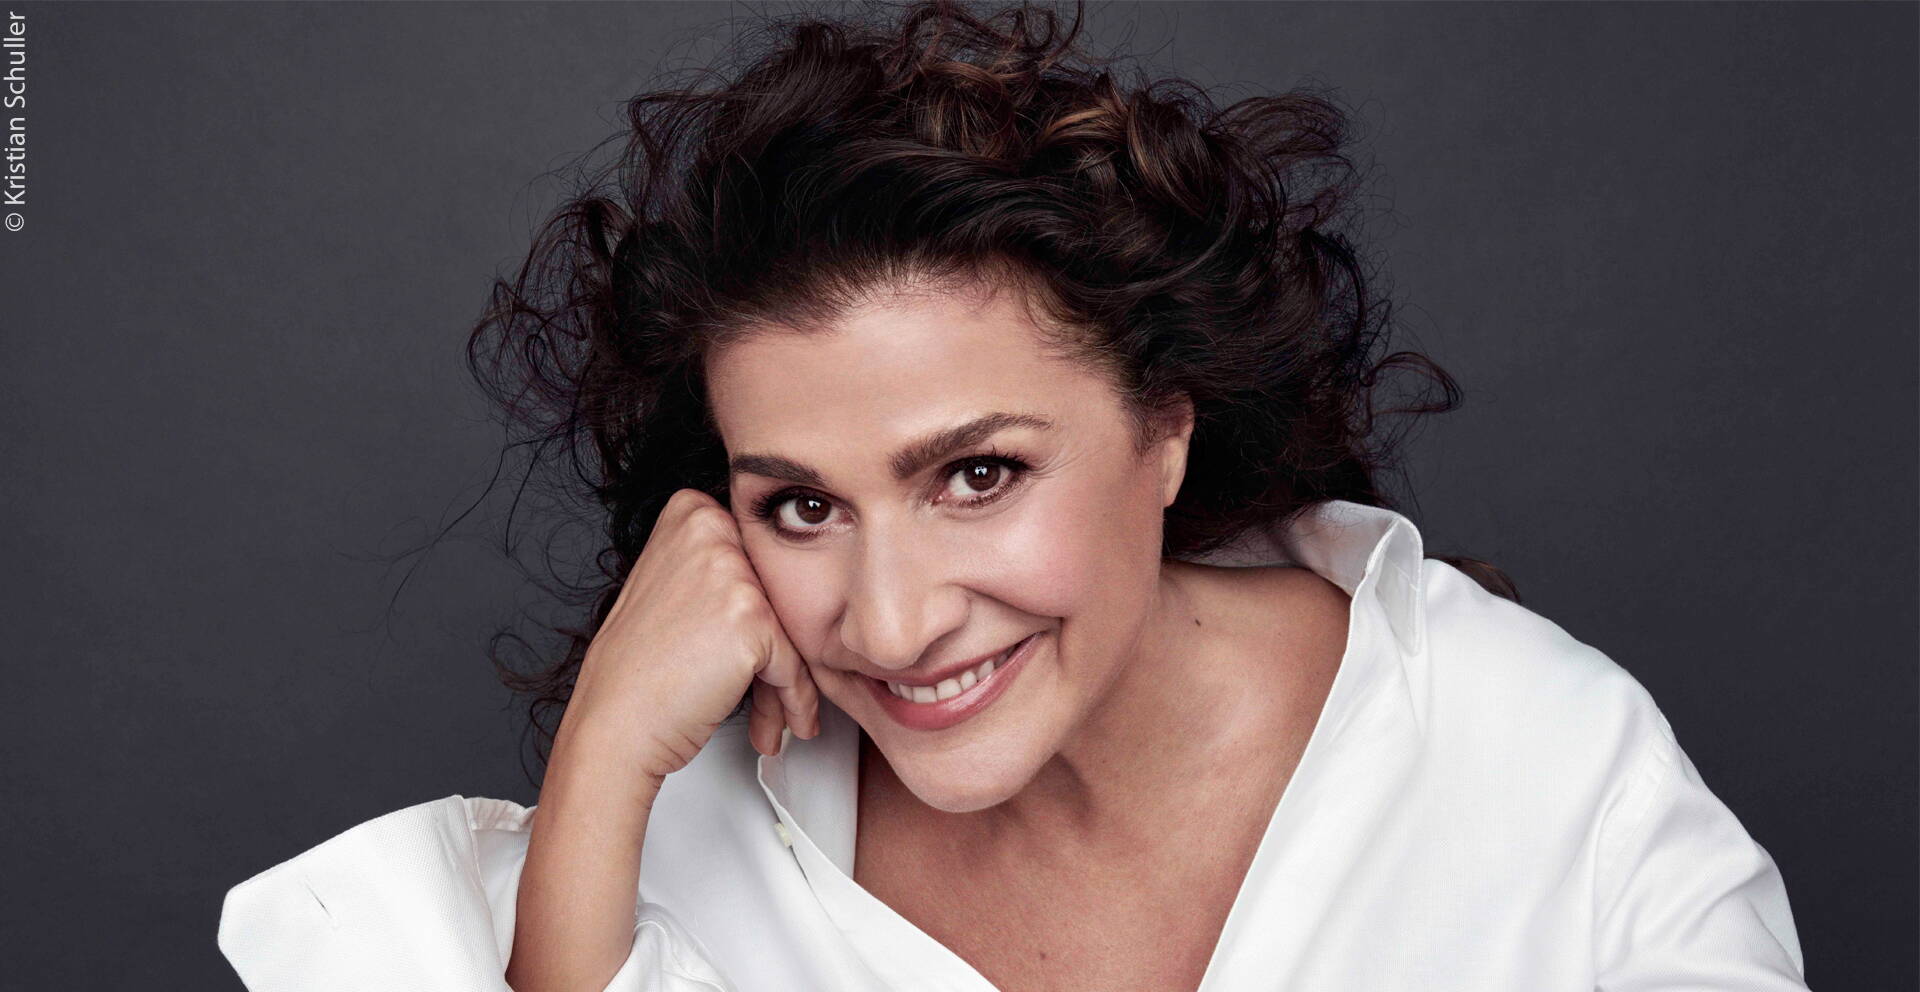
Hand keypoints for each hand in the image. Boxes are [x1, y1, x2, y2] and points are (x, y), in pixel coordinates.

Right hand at [558, 487, 821, 781]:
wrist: (614, 725)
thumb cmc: (635, 671)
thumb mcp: (668, 588)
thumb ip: (718, 570)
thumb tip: (774, 585)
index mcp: (691, 513)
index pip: (758, 562)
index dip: (764, 612)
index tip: (761, 644)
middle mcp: (711, 531)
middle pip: (778, 597)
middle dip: (778, 650)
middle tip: (768, 692)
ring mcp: (732, 573)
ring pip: (791, 632)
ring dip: (786, 684)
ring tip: (771, 717)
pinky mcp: (752, 618)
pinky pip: (795, 665)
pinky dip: (795, 702)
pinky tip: (781, 726)